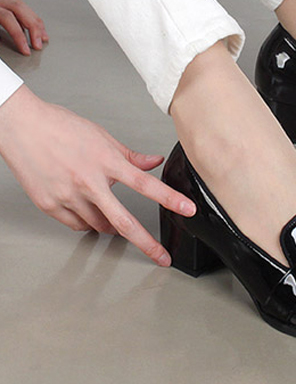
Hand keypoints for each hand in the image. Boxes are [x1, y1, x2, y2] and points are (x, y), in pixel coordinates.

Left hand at [0, 0, 48, 54]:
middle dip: (33, 28)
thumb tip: (12, 42)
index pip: (7, 18)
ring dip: (36, 24)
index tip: (26, 50)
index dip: (19, 36)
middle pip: (20, 9)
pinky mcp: (6, 2)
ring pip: (24, 7)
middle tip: (38, 44)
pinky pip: (23, 8)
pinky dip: (32, 18)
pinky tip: (36, 29)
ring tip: (43, 38)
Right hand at [0, 86, 195, 265]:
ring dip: (112, 226)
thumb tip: (153, 162)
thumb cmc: (60, 127)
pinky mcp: (50, 205)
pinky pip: (77, 225)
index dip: (170, 199)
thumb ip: (130, 156)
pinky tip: (89, 213)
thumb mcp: (103, 137)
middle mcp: (89, 182)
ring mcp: (68, 196)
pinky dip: (88, 223)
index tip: (187, 210)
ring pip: (99, 225)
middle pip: (123, 220)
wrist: (21, 126)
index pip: (146, 185)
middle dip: (147, 243)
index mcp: (106, 161)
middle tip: (161, 257)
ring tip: (114, 218)